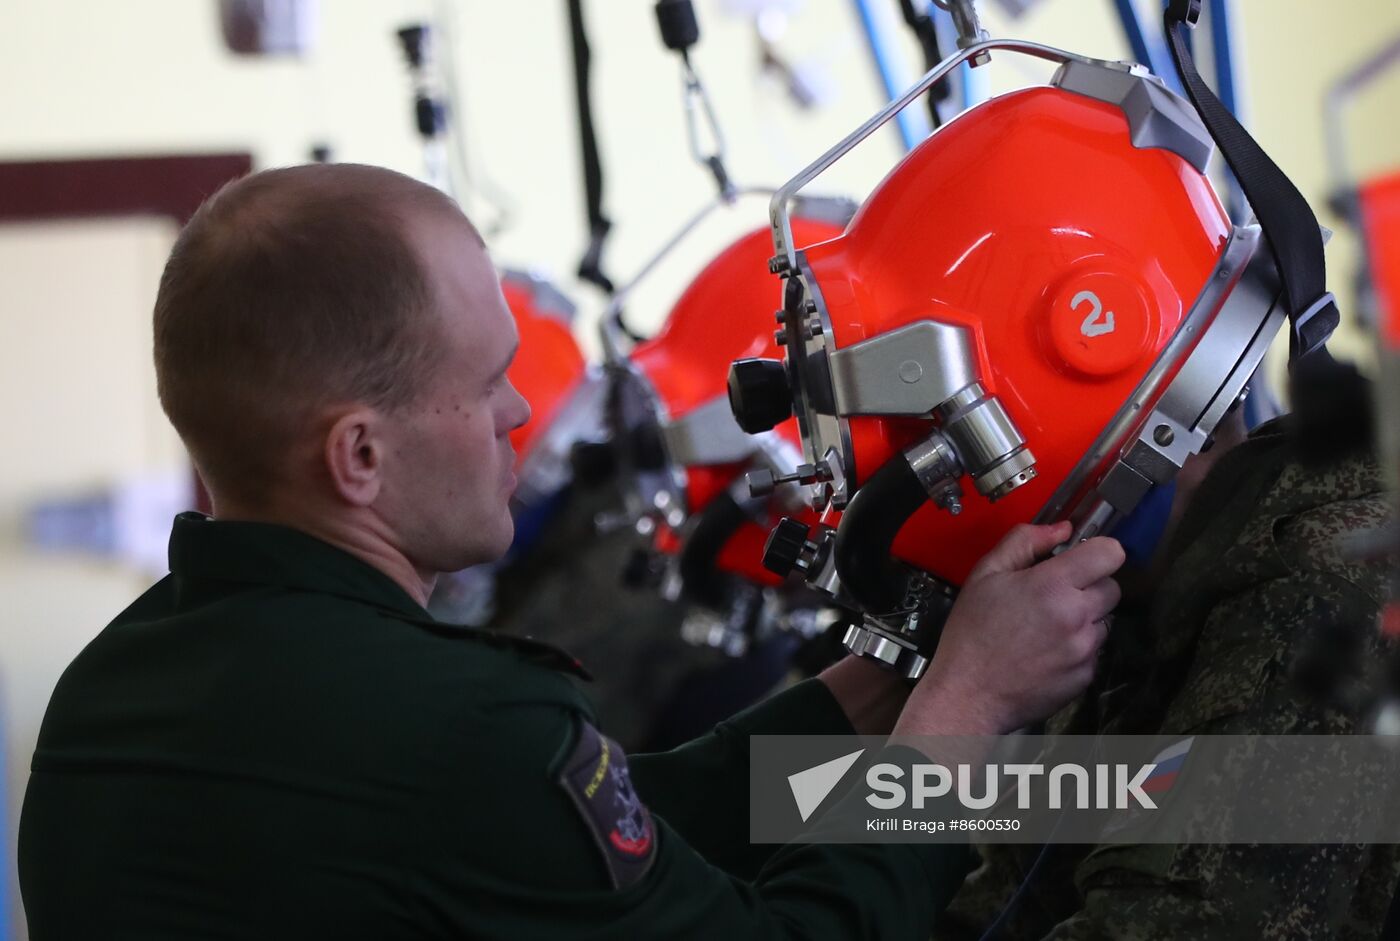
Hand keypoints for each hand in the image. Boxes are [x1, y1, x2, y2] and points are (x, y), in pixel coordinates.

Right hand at [893, 521, 1123, 735]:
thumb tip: (1059, 529)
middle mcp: (1076, 617)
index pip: (1110, 554)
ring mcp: (1084, 649)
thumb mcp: (986, 575)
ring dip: (1085, 617)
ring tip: (1048, 626)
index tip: (1084, 557)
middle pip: (1112, 587)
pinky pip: (1095, 650)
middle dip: (1090, 585)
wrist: (969, 694)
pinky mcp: (1086, 676)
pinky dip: (1077, 647)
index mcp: (1052, 586)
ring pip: (1104, 620)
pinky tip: (1047, 650)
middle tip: (1056, 594)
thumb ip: (1024, 542)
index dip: (1098, 551)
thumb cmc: (972, 636)